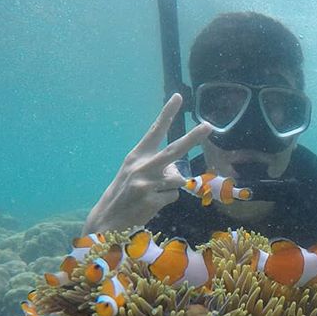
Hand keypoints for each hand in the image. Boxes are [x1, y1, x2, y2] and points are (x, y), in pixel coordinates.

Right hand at [83, 93, 210, 232]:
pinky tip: (152, 204)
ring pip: (178, 179)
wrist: (108, 218)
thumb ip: (156, 167)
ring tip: (152, 194)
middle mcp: (141, 166)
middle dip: (193, 137)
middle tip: (208, 126)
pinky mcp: (152, 200)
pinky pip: (174, 196)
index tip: (178, 97)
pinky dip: (167, 200)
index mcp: (136, 156)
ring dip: (171, 187)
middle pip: (174, 150)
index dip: (167, 113)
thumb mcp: (135, 174)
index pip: (155, 131)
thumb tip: (178, 170)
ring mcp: (147, 183)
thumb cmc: (125, 193)